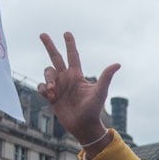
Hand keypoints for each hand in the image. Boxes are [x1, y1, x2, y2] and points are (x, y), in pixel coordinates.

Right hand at [38, 32, 119, 156]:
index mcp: (77, 75)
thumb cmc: (94, 109)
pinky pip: (40, 86)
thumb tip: (117, 64)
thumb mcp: (100, 92)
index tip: (67, 33)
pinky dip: (42, 88)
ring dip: (48, 79)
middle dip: (49, 45)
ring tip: (53, 90)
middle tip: (42, 34)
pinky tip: (49, 95)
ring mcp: (58, 87)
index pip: (73, 56)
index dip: (70, 44)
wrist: (84, 126)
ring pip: (47, 72)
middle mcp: (66, 78)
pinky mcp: (50, 96)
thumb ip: (106, 77)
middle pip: (56, 57)